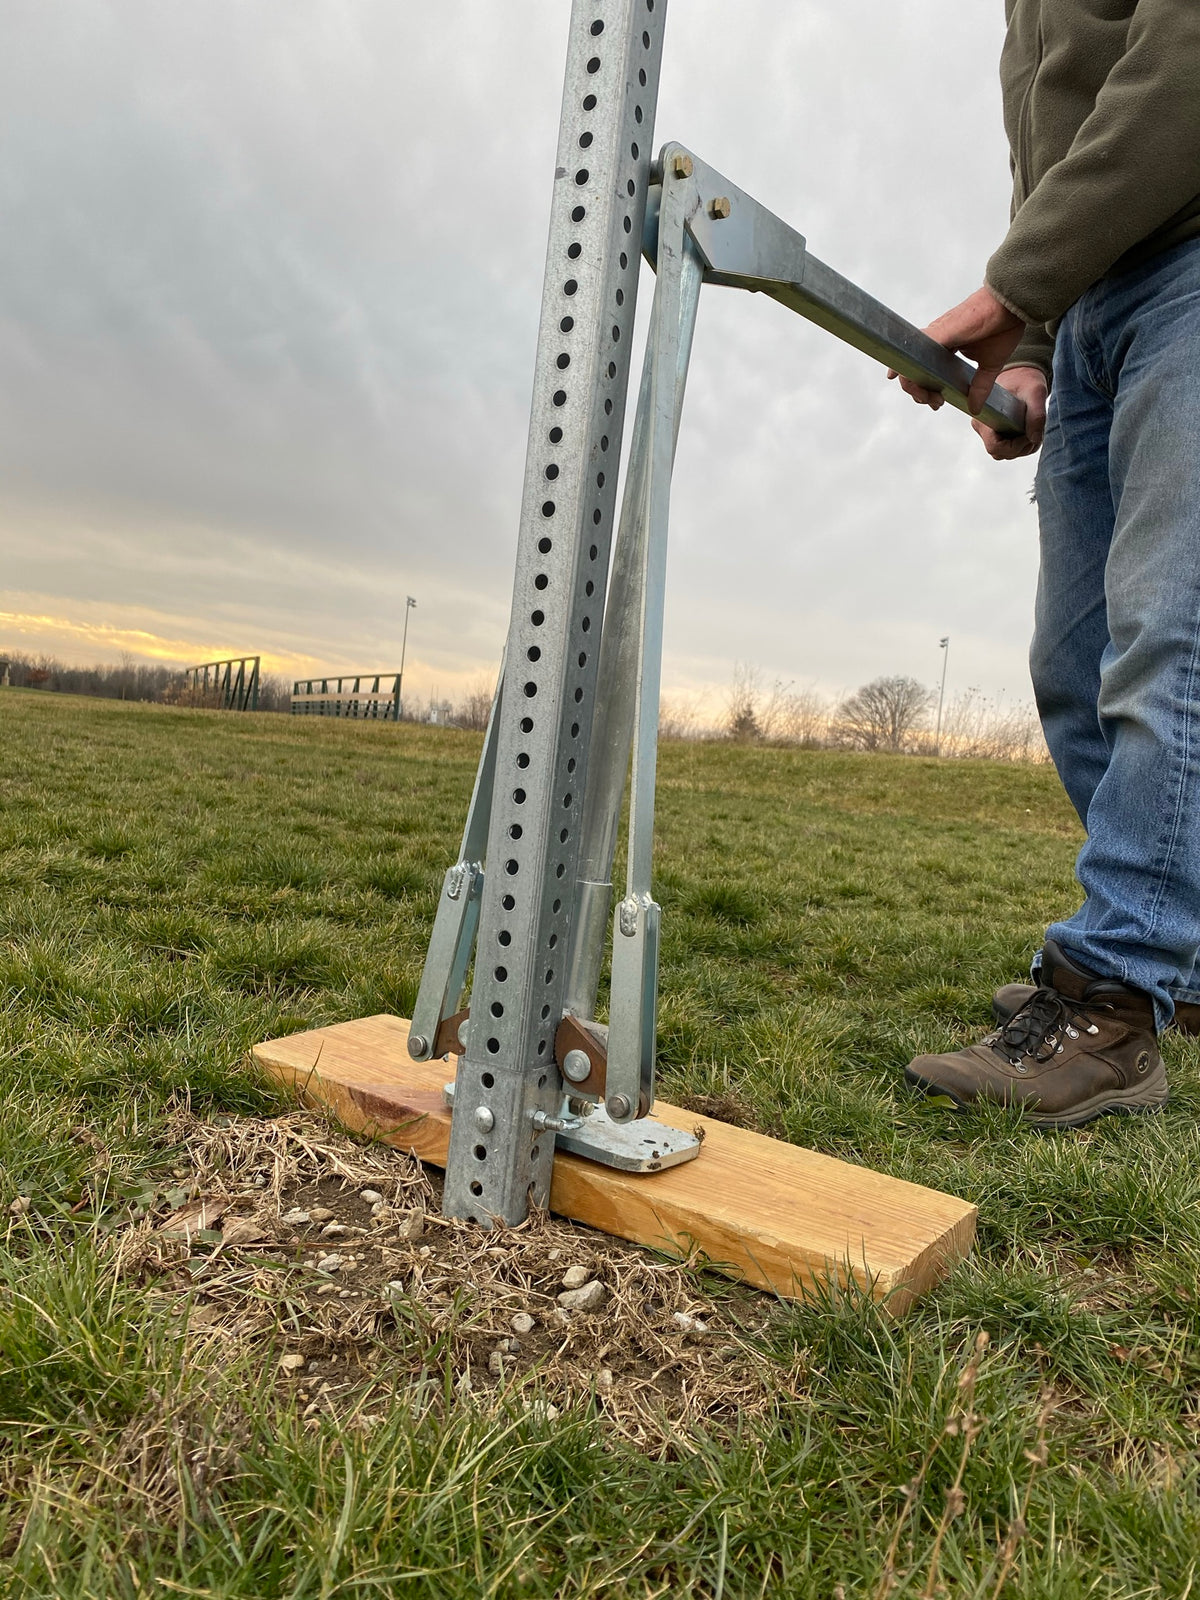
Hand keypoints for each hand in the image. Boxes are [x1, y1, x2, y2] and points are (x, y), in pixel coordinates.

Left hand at [887, 284, 1024, 413]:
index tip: (938, 402)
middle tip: (936, 403)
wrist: (1012, 304)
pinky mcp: (938, 333)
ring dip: (912, 384)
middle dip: (919, 392)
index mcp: (946, 347)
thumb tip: (975, 408)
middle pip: (913, 368)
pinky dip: (902, 362)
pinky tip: (895, 375)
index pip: (925, 370)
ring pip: (909, 361)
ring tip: (929, 398)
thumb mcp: (990, 365)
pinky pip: (912, 347)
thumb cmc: (1003, 325)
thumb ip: (980, 387)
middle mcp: (936, 340)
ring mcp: (935, 336)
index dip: (925, 388)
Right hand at [971, 365, 1046, 459]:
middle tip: (1034, 434)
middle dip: (1020, 448)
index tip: (1028, 434)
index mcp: (985, 418)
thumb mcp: (1036, 393)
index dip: (1015, 447)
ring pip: (1003, 453)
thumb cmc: (1026, 379)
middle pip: (1000, 452)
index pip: (995, 447)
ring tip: (1033, 432)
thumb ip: (1037, 416)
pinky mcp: (994, 432)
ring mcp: (987, 431)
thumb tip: (1034, 438)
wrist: (1020, 373)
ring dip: (1022, 448)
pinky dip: (1020, 445)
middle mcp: (982, 426)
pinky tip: (1029, 432)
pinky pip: (1005, 448)